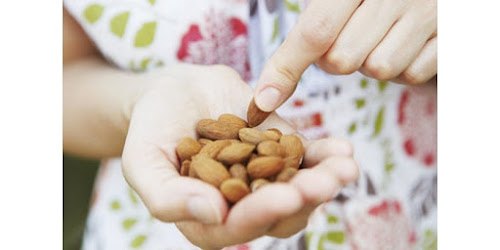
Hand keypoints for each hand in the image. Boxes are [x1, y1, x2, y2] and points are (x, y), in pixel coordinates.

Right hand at [121, 64, 358, 248]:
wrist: (174, 92)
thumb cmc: (151, 129)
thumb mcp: (144, 162)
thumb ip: (167, 196)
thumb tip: (214, 214)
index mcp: (208, 218)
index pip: (237, 227)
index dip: (262, 215)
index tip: (285, 196)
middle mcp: (242, 204)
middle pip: (279, 214)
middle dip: (304, 199)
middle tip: (326, 182)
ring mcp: (265, 177)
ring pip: (300, 188)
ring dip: (324, 180)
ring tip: (344, 167)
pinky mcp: (281, 149)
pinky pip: (306, 157)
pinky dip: (325, 155)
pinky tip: (342, 149)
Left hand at [254, 0, 436, 111]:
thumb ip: (311, 26)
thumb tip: (267, 91)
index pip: (315, 31)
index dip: (286, 67)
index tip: (264, 100)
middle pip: (342, 60)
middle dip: (337, 58)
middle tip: (352, 36)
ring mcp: (428, 12)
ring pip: (378, 69)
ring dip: (372, 62)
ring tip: (383, 36)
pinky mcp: (452, 36)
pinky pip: (411, 75)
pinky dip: (403, 67)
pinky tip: (408, 43)